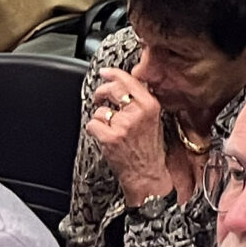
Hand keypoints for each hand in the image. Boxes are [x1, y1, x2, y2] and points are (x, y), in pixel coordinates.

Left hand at [85, 67, 171, 204]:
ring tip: (109, 128)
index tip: (105, 73)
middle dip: (101, 93)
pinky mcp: (110, 137)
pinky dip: (94, 130)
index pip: (129, 81)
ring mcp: (123, 125)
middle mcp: (138, 113)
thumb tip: (122, 85)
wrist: (147, 173)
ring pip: (100, 110)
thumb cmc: (148, 148)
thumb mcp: (153, 119)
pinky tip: (104, 136)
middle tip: (99, 99)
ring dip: (100, 119)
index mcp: (150, 105)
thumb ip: (140, 101)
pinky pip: (92, 124)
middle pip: (112, 90)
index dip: (113, 74)